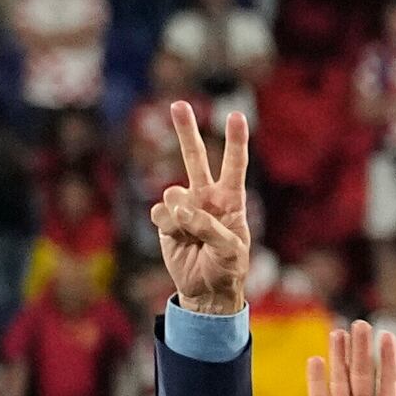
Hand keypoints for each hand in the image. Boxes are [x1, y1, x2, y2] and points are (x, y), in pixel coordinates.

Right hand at [150, 103, 249, 315]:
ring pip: (172, 193)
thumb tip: (181, 208)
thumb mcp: (230, 251)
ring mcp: (184, 207)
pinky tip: (178, 239)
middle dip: (186, 131)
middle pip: (194, 158)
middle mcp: (206, 198)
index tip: (236, 115)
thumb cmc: (227, 269)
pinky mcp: (165, 220)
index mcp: (231, 200)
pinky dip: (167, 226)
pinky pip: (159, 213)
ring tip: (192, 236)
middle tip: (179, 104)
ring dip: (180, 215)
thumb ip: (209, 227)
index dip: (235, 141)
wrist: (206, 290)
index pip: (233, 166)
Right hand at [305, 320, 395, 395]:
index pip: (387, 380)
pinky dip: (317, 379)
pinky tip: (317, 359)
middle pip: (361, 374)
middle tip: (360, 324)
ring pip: (340, 380)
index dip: (387, 359)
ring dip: (338, 357)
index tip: (387, 335)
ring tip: (338, 333)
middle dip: (361, 350)